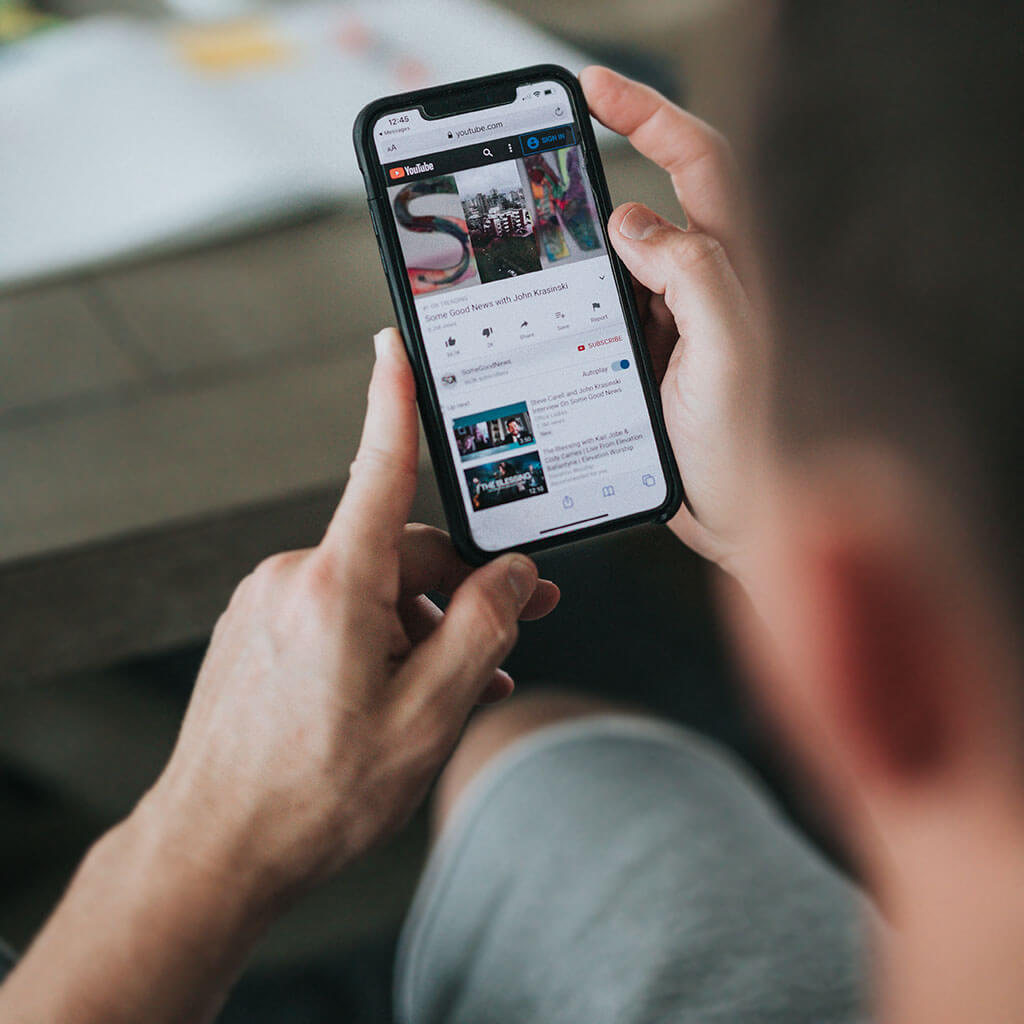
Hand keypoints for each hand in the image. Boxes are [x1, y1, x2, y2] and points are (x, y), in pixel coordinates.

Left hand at [139, 327, 559, 902]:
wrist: (215, 848)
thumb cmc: (319, 791)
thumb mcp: (431, 714)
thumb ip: (483, 630)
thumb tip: (514, 576)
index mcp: (336, 586)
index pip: (378, 472)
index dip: (392, 402)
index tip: (394, 344)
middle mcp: (294, 580)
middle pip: (404, 553)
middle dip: (465, 588)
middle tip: (518, 628)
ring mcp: (269, 605)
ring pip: (375, 589)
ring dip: (426, 627)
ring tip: (467, 686)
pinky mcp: (259, 631)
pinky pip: (339, 613)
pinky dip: (384, 639)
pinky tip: (411, 689)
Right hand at [581, 66, 768, 578]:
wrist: (746, 520)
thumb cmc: (758, 446)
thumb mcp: (732, 353)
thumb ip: (694, 275)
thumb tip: (634, 221)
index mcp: (736, 271)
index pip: (699, 165)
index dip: (649, 116)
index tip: (594, 89)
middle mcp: (703, 288)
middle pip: (646, 208)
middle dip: (594, 189)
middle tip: (538, 188)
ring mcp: (673, 326)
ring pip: (615, 267)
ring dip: (579, 262)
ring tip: (537, 270)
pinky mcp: (645, 361)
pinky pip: (603, 317)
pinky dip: (576, 312)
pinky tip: (553, 326)